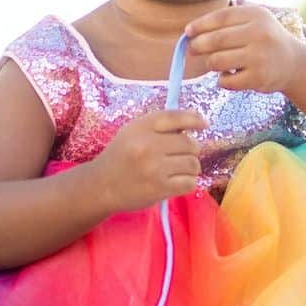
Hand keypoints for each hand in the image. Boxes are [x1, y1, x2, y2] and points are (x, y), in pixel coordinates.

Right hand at [89, 109, 206, 211]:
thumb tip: (195, 122)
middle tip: (182, 155)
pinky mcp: (159, 188)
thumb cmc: (120, 156)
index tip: (204, 124)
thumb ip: (160, 126)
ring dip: (190, 168)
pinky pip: (190, 183)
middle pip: (189, 143)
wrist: (100, 186)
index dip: (194, 119)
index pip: (175, 117)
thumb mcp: (133, 132)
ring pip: (193, 164)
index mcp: (141, 127)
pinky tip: (176, 182)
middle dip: (191, 150)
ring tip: (178, 170)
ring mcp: (154, 168)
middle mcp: (148, 145)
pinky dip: (187, 183)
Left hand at [184, 4, 305, 94]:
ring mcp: (259, 56)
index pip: (220, 17)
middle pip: (215, 40)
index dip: (200, 25)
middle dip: (198, 45)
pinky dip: (222, 80)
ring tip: (215, 63)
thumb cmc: (264, 39)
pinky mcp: (258, 78)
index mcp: (256, 15)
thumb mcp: (254, 19)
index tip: (188, 32)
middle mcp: (259, 33)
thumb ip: (227, 19)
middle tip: (193, 49)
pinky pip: (225, 81)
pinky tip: (228, 76)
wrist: (294, 63)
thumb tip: (190, 30)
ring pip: (216, 61)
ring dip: (210, 63)